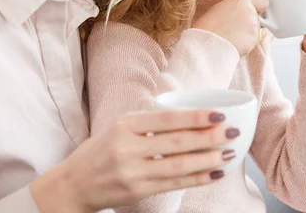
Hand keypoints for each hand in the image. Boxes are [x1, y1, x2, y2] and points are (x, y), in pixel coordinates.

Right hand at [31, 110, 238, 212]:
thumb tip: (190, 115)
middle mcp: (128, 147)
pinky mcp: (137, 191)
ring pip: (178, 165)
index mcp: (125, 124)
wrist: (73, 185)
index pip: (167, 118)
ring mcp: (132, 171)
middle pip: (177, 142)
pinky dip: (197, 178)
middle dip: (209, 136)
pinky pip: (174, 184)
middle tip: (232, 132)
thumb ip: (148, 121)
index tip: (219, 113)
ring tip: (228, 153)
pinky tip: (214, 174)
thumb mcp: (118, 126)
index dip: (195, 116)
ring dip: (208, 159)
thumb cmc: (100, 151)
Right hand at [192, 0, 268, 55]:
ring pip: (256, 28)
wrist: (207, 43)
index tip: (252, 10)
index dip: (257, 6)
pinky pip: (253, 40)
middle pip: (258, 16)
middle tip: (234, 26)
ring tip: (231, 35)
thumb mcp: (220, 7)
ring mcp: (254, 26)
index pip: (263, 0)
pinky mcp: (254, 40)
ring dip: (248, 32)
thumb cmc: (207, 27)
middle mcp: (250, 12)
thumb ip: (237, 2)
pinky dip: (246, 42)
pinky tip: (234, 42)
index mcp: (241, 1)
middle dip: (250, 20)